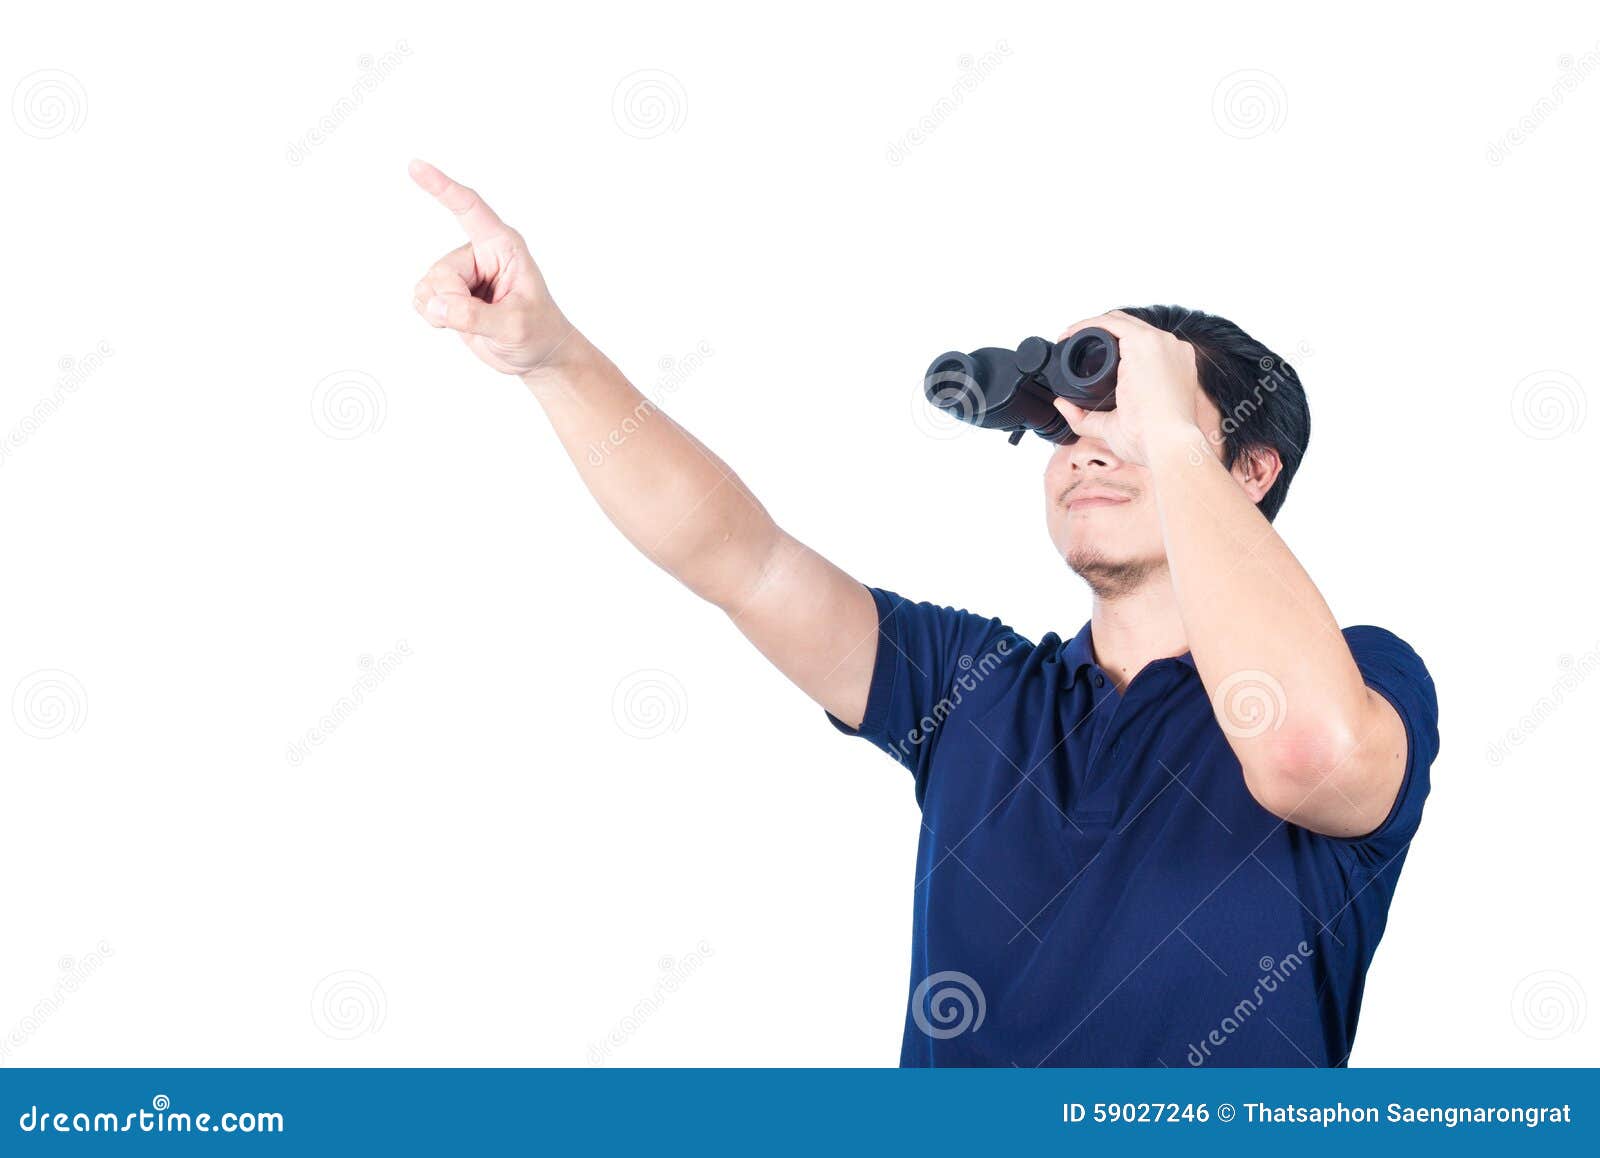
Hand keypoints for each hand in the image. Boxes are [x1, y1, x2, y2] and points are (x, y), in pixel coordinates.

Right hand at [408, 159, 576, 377]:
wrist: (537, 353)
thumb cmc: (537, 331)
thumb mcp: (514, 325)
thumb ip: (475, 315)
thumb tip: (435, 304)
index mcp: (503, 246)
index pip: (469, 209)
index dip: (443, 188)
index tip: (416, 166)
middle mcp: (479, 253)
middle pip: (443, 271)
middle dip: (454, 302)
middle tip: (484, 320)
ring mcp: (461, 273)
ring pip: (429, 287)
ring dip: (442, 311)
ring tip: (475, 322)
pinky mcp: (448, 291)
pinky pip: (422, 298)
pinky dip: (433, 315)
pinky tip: (454, 322)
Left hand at [1052, 310, 1203, 464]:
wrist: (1169, 446)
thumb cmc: (1153, 442)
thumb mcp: (1114, 427)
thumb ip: (1087, 417)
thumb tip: (1062, 405)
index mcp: (1174, 367)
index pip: (1141, 345)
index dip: (1111, 345)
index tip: (1085, 355)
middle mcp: (1172, 350)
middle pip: (1130, 330)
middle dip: (1097, 333)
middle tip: (1070, 344)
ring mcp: (1161, 343)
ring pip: (1120, 322)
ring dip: (1091, 326)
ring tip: (1067, 338)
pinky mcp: (1145, 342)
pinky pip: (1111, 323)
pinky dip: (1088, 325)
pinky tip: (1071, 334)